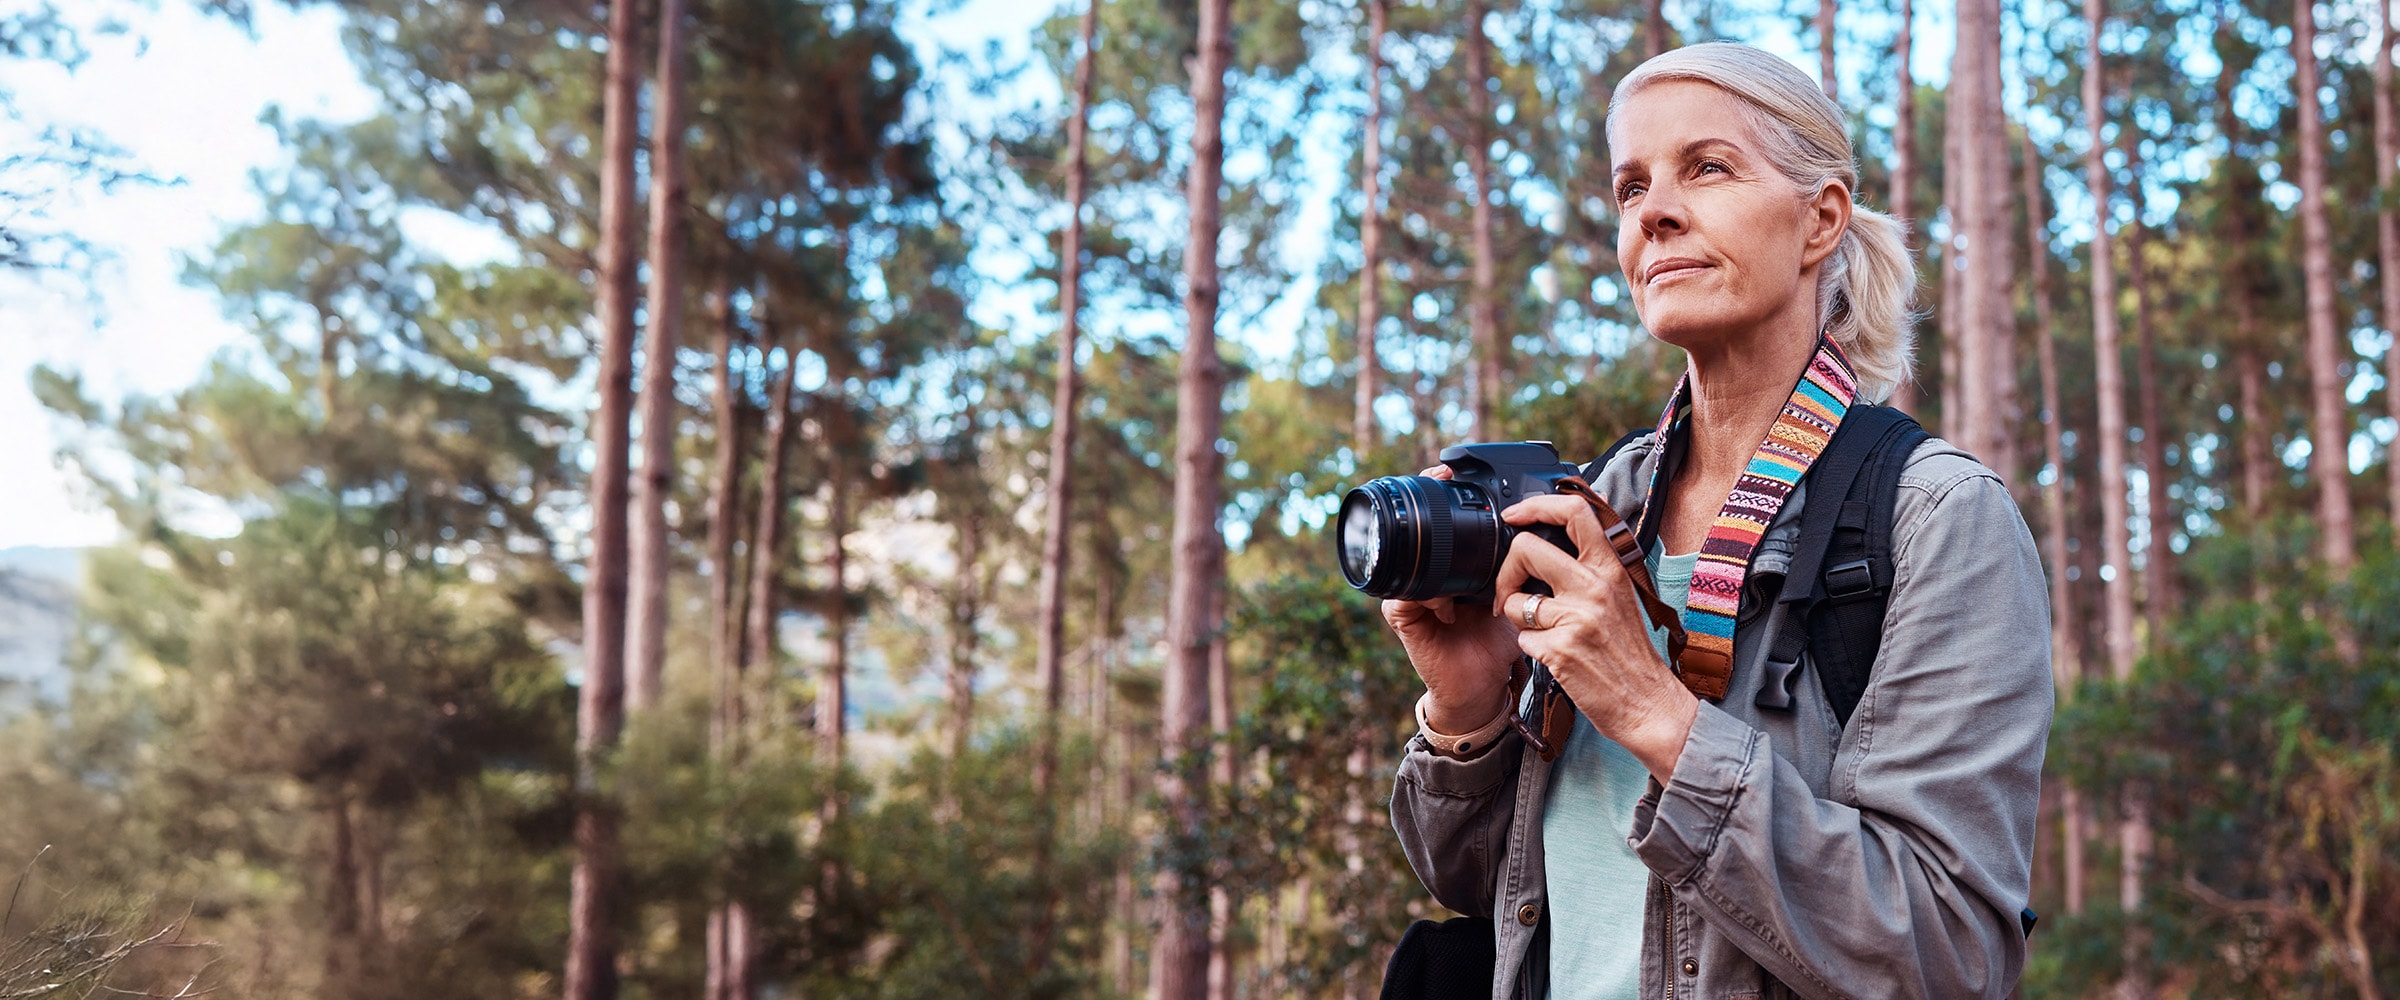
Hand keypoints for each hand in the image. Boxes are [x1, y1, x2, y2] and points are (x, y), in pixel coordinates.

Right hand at [1382, 466, 1521, 734]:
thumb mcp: (1523, 594)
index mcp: (1456, 564)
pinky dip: (1423, 596)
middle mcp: (1431, 574)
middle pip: (1418, 530)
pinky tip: (1445, 603)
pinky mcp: (1404, 619)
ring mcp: (1413, 594)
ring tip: (1438, 535)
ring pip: (1406, 559)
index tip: (1455, 469)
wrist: (1483, 687)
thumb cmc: (1502, 640)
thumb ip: (1532, 563)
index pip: (1443, 521)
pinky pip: (1402, 598)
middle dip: (1427, 501)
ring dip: (1420, 547)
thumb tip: (1558, 524)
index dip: (1444, 492)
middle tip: (1441, 479)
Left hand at [1492, 494, 1698, 782]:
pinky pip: (1522, 638)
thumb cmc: (1631, 654)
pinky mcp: (1560, 651)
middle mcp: (1594, 588)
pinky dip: (1530, 648)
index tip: (1516, 515)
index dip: (1536, 505)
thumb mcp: (1620, 597)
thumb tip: (1561, 535)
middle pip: (1526, 549)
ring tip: (1543, 631)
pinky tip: (1554, 655)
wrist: (1648, 704)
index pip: (1575, 513)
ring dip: (1517, 617)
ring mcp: (1577, 619)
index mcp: (1610, 570)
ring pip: (1515, 600)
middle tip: (1510, 592)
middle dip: (1506, 570)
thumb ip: (1592, 567)